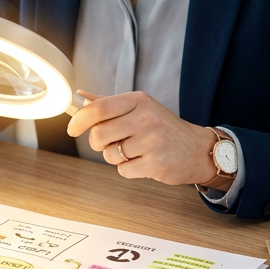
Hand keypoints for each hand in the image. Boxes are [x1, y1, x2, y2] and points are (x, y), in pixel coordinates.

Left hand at [67, 90, 221, 186]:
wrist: (198, 150)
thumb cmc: (163, 128)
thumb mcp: (140, 108)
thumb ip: (109, 104)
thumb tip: (79, 98)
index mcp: (139, 100)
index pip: (99, 108)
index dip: (79, 120)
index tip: (71, 129)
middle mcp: (146, 118)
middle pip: (99, 134)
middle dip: (98, 143)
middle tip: (113, 142)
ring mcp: (152, 141)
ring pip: (110, 155)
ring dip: (116, 157)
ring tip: (136, 151)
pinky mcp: (156, 163)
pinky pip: (123, 170)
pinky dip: (129, 169)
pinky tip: (145, 162)